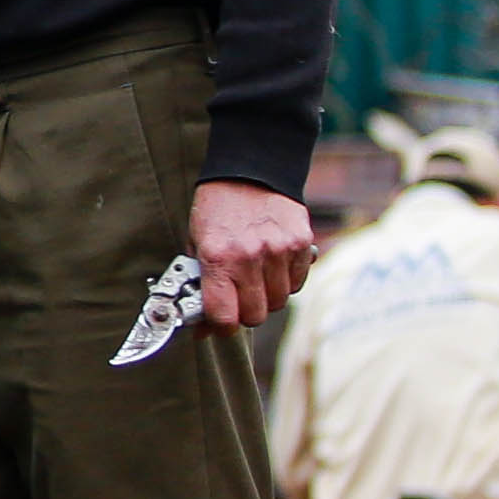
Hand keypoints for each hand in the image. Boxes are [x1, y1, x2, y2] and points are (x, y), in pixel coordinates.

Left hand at [192, 179, 315, 330]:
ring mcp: (280, 251)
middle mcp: (251, 257)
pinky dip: (286, 282)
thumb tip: (202, 325)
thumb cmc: (218, 210)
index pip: (225, 316)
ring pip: (278, 301)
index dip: (220, 326)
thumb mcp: (196, 243)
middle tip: (237, 299)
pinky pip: (297, 283)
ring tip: (255, 278)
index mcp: (218, 258)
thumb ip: (202, 283)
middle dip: (244, 313)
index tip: (218, 323)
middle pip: (256, 315)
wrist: (251, 172)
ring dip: (266, 297)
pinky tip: (273, 266)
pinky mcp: (302, 244)